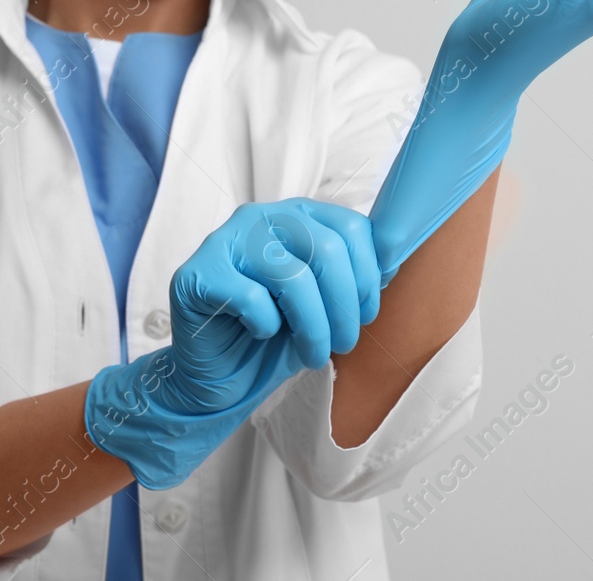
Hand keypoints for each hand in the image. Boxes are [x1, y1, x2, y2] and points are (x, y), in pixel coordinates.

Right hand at [85, 198, 380, 488]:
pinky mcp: (198, 274)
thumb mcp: (325, 302)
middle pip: (326, 250)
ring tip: (313, 354)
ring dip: (313, 327)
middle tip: (342, 344)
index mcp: (297, 215)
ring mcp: (225, 241)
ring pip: (293, 277)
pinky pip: (251, 298)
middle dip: (344, 307)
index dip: (367, 276)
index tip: (366, 315)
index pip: (350, 228)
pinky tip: (261, 334)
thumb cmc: (275, 335)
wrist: (218, 377)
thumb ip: (352, 273)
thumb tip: (394, 258)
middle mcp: (261, 217)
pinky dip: (267, 326)